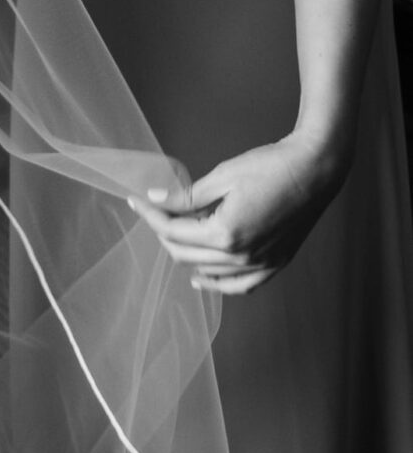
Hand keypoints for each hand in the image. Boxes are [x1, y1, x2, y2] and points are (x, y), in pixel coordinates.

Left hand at [127, 132, 346, 294]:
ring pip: (209, 272)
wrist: (314, 170)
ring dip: (186, 254)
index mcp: (225, 234)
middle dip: (163, 233)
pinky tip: (202, 277)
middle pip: (186, 254)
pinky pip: (239, 285)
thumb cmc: (270, 167)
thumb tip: (156, 198)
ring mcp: (260, 264)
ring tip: (173, 233)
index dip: (151, 215)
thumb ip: (186, 195)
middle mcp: (241, 257)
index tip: (138, 200)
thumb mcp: (223, 176)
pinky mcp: (274, 264)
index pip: (174, 231)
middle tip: (153, 211)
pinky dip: (217, 283)